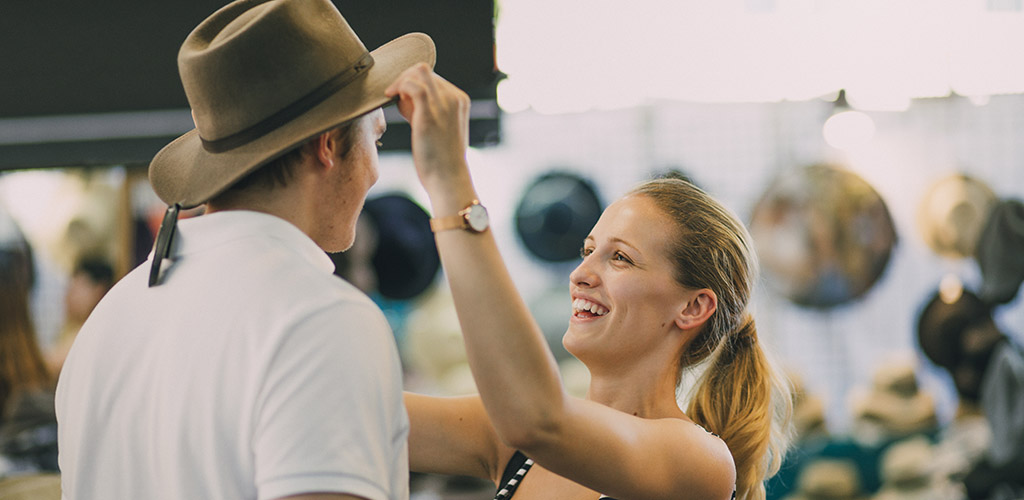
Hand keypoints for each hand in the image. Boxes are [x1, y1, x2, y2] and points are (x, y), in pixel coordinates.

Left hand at [385, 63, 471, 193]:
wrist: (447, 178)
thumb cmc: (441, 158)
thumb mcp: (440, 128)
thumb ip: (428, 111)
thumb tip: (404, 99)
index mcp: (460, 100)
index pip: (433, 77)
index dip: (414, 84)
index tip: (404, 102)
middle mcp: (454, 98)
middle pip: (424, 71)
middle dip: (405, 80)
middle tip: (396, 100)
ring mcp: (443, 104)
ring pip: (418, 72)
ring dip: (401, 81)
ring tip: (393, 98)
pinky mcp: (429, 113)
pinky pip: (412, 85)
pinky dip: (398, 86)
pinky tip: (390, 96)